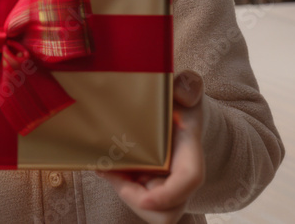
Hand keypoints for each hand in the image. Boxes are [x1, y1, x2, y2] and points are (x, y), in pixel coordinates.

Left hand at [96, 70, 205, 223]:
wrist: (177, 114)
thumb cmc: (180, 104)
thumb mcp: (186, 89)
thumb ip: (188, 85)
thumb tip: (182, 95)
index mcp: (190, 152)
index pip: (189, 180)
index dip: (168, 195)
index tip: (144, 199)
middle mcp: (181, 177)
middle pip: (167, 209)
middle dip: (135, 198)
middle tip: (108, 171)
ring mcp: (166, 186)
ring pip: (149, 209)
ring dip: (124, 192)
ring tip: (104, 168)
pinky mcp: (150, 187)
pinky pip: (136, 200)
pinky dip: (119, 187)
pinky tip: (105, 167)